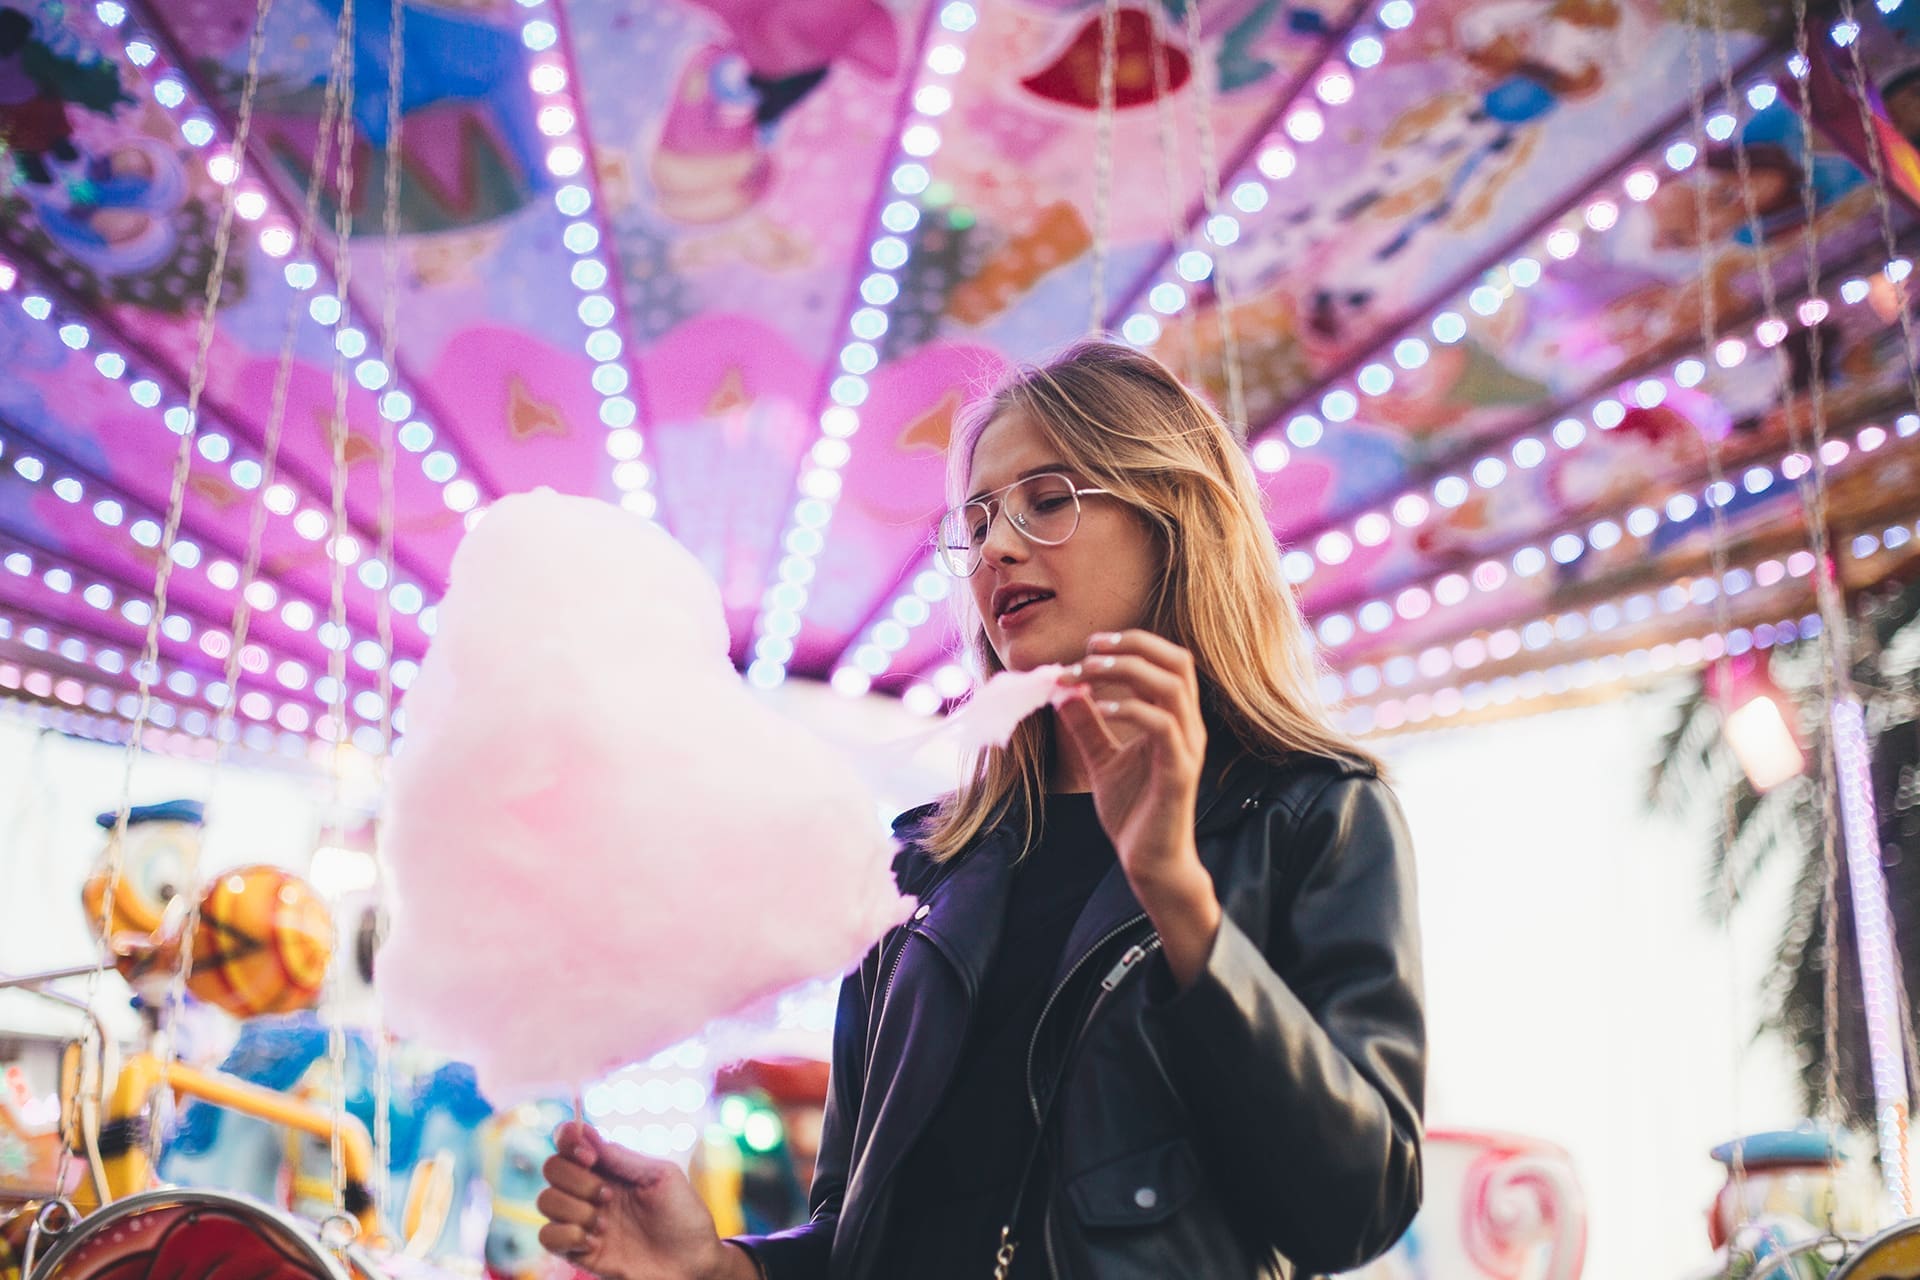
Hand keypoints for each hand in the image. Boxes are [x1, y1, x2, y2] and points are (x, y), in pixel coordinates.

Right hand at [537, 1122, 753, 1279]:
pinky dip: (566, 1236)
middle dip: (578, 1180)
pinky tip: (595, 1242)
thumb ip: (621, 1157)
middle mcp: (589, 1190)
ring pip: (545, 1201)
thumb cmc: (683, 1215)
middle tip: (609, 1196)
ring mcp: (582, 1220)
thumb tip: (584, 1130)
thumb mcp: (661, 1176)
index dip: (568, 1140)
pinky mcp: (577, 1251)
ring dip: (574, 1210)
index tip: (590, 1156)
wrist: (693, 1263)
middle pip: (552, 1168)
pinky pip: (547, 1237)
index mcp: (609, 1166)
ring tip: (606, 1224)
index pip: (569, 1141)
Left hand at [1056, 631, 1220, 984]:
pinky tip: (1102, 706)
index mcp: (1175, 720)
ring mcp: (1186, 748)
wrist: (1150, 863)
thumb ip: (1087, 727)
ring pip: (1172, 687)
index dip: (1132, 643)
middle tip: (1090, 648)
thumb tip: (1063, 692)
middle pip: (1178, 662)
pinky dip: (1132, 708)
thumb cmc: (1134, 812)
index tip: (1089, 646)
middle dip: (1134, 645)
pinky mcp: (1178, 772)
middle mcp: (1188, 727)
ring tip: (1089, 671)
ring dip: (1128, 670)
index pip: (1168, 661)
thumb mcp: (1101, 761)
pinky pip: (1163, 726)